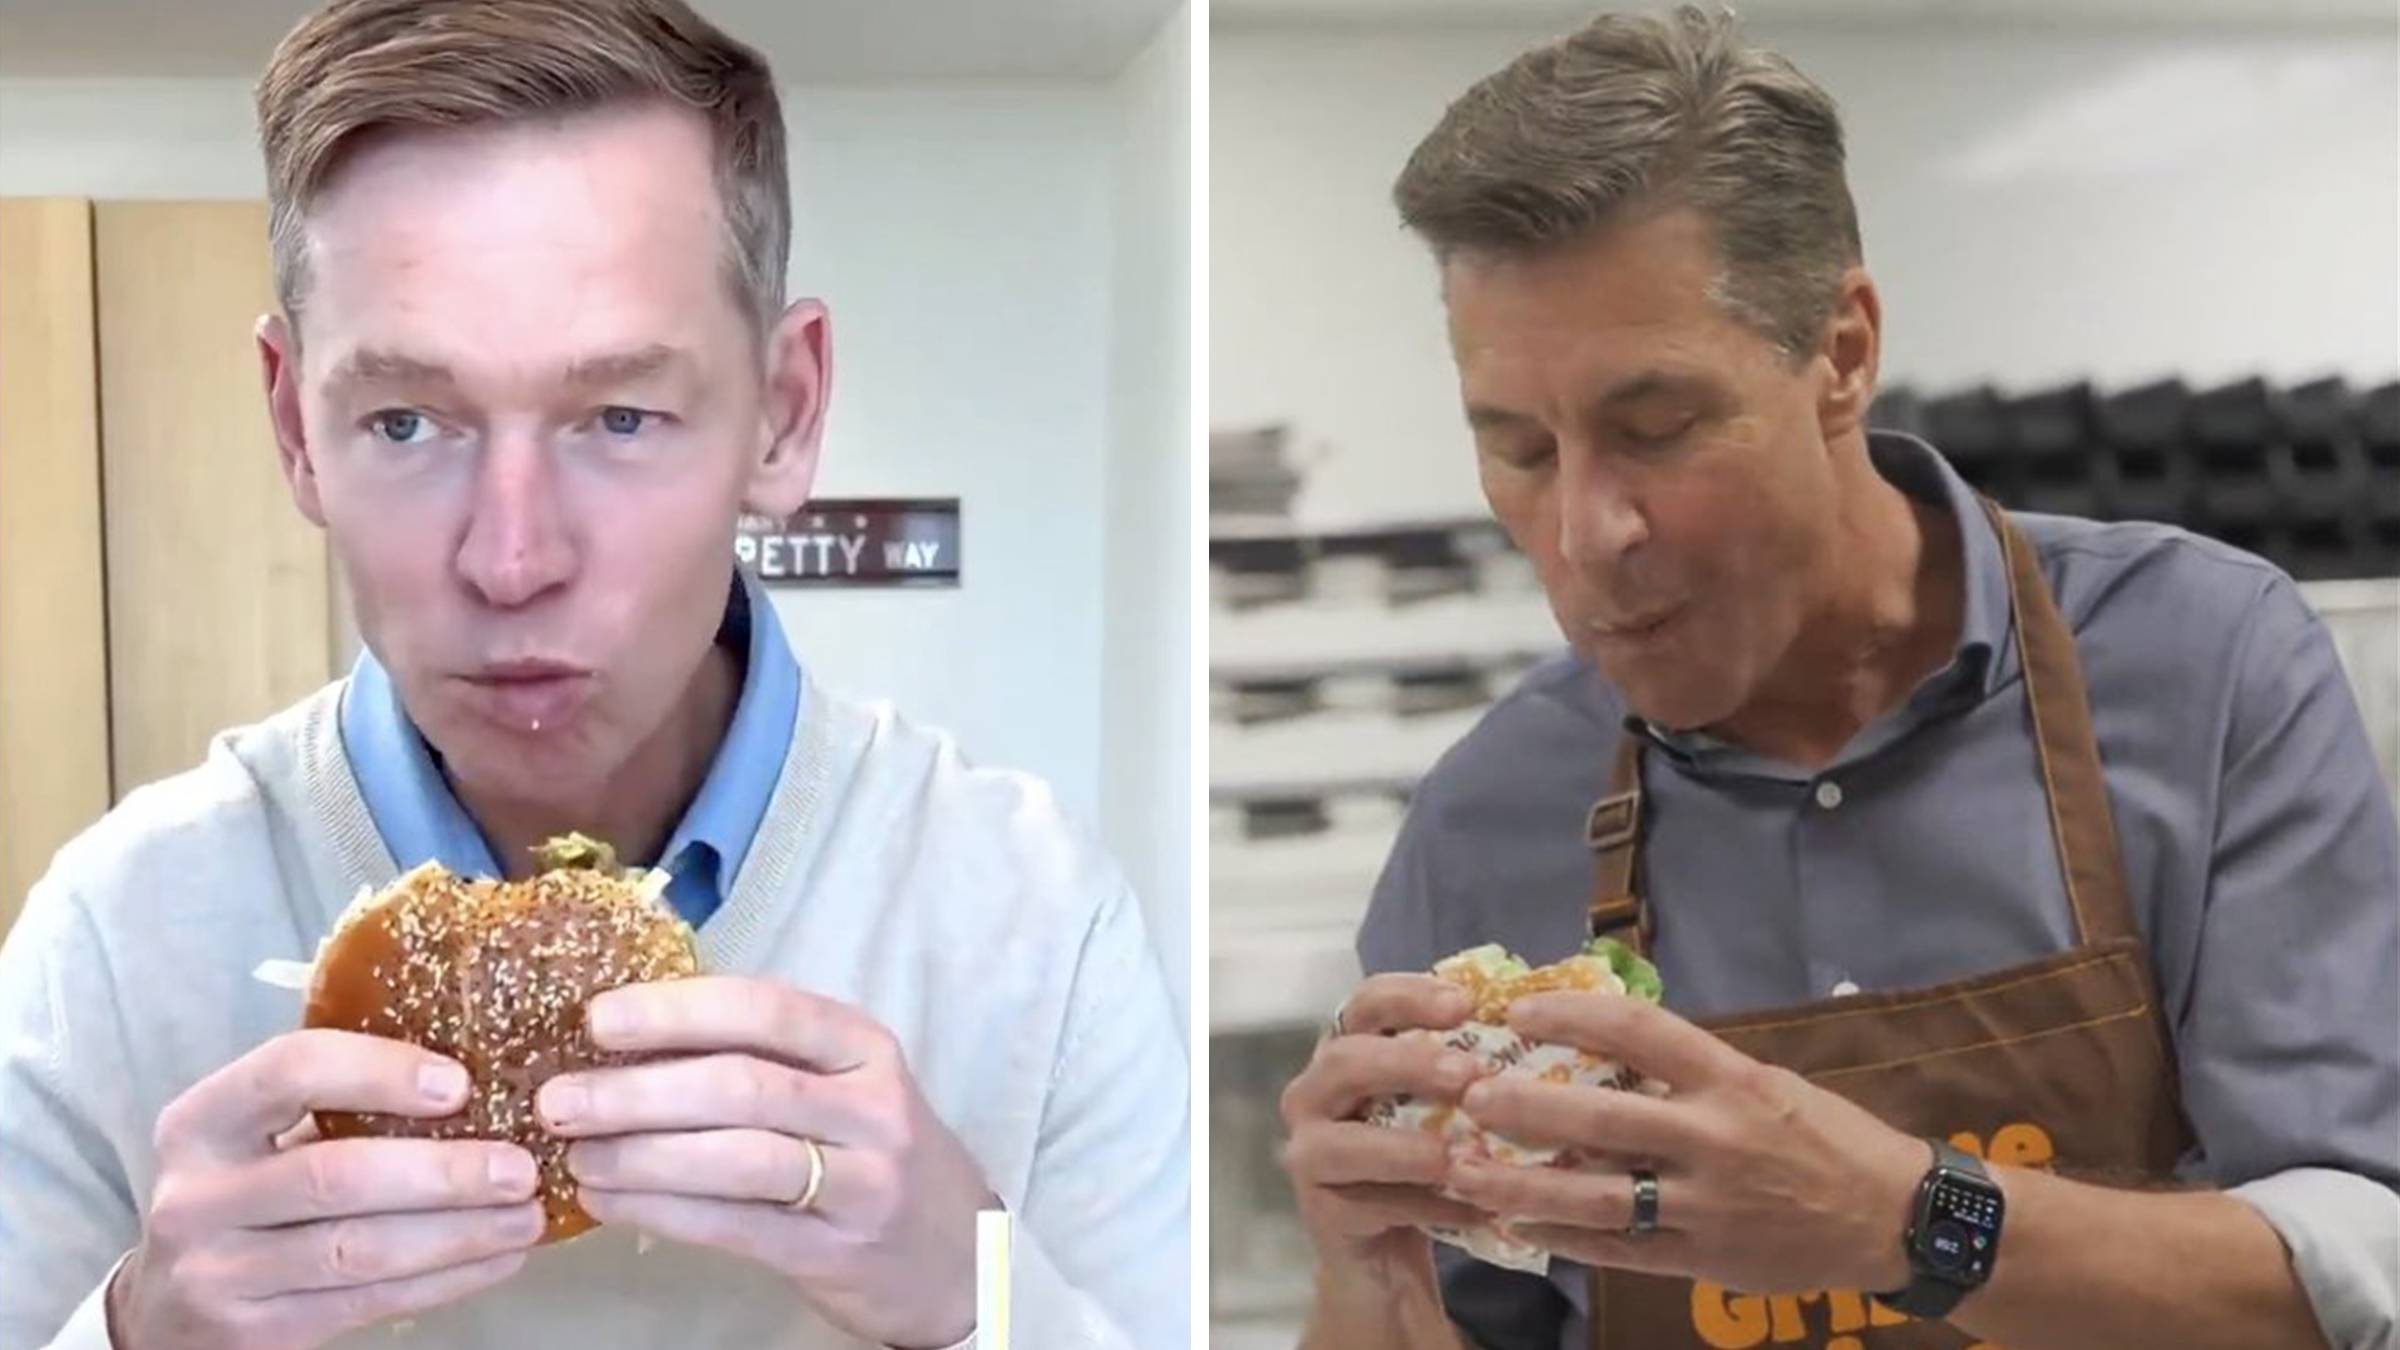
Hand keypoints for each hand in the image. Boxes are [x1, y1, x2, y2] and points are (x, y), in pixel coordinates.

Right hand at [109, 1030, 543, 1349]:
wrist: (169, 1304)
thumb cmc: (248, 1190)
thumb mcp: (261, 1134)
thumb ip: (336, 1103)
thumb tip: (479, 1073)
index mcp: (201, 1122)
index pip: (287, 1073)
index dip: (378, 1072)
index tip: (460, 1083)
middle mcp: (199, 1197)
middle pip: (334, 1176)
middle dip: (442, 1172)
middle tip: (520, 1166)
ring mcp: (221, 1273)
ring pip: (359, 1250)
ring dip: (459, 1233)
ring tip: (526, 1214)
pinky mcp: (256, 1332)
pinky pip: (368, 1302)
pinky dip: (445, 1280)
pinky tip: (498, 1258)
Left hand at [534, 976, 995, 1349]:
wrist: (960, 1254)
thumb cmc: (874, 1152)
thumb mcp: (844, 1085)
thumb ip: (764, 1058)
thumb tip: (628, 1038)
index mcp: (863, 1046)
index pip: (763, 1010)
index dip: (676, 1011)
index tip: (597, 1020)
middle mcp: (870, 1106)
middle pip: (740, 1086)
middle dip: (636, 1091)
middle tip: (557, 1099)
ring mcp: (860, 1182)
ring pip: (736, 1159)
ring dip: (641, 1155)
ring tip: (575, 1155)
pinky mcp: (836, 1252)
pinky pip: (735, 1226)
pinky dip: (662, 1211)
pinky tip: (611, 1200)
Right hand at [1278, 974, 1491, 1267]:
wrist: (1388, 1251)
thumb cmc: (1422, 1160)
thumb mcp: (1441, 1106)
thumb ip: (1465, 1068)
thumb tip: (1538, 1026)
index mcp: (1347, 1050)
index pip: (1366, 1004)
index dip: (1410, 997)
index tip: (1466, 1005)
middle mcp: (1313, 1093)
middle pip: (1345, 1060)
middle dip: (1408, 1063)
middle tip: (1468, 1073)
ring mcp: (1307, 1151)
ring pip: (1344, 1142)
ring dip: (1408, 1146)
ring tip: (1462, 1155)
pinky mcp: (1318, 1208)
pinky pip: (1371, 1202)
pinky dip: (1426, 1205)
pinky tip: (1476, 1210)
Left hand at [1443, 991, 1924, 1294]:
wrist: (1896, 1218)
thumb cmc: (1825, 1136)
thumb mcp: (1763, 1082)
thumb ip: (1689, 1070)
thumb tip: (1604, 1043)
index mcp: (1731, 1081)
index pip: (1640, 1033)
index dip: (1573, 1016)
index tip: (1519, 1011)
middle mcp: (1715, 1139)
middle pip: (1603, 1119)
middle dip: (1528, 1108)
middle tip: (1470, 1095)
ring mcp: (1708, 1205)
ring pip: (1598, 1196)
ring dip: (1524, 1185)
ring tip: (1465, 1171)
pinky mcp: (1705, 1259)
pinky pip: (1621, 1250)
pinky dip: (1565, 1238)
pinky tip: (1517, 1226)